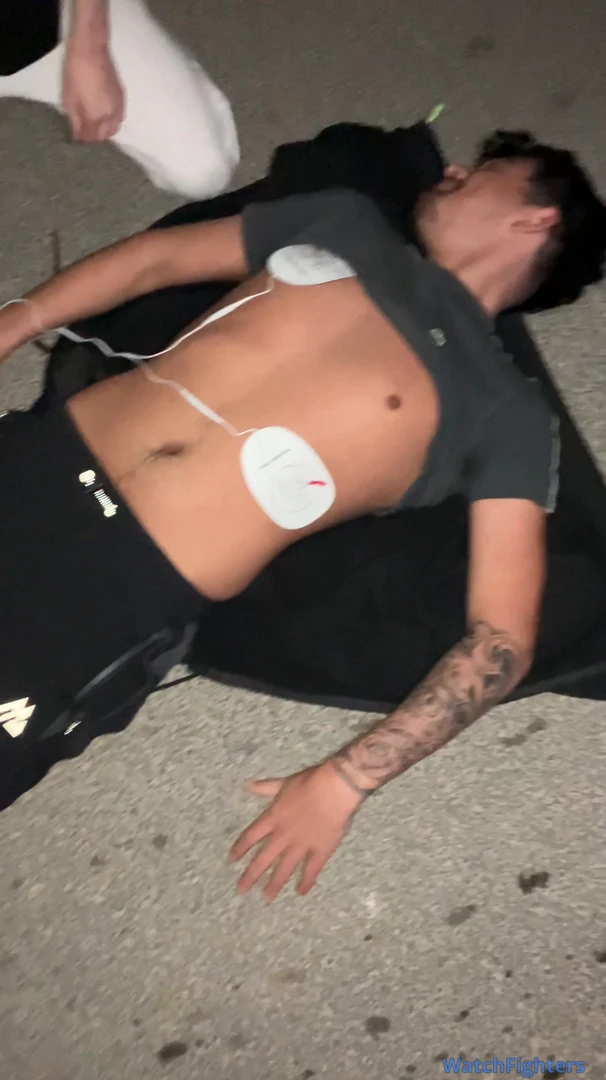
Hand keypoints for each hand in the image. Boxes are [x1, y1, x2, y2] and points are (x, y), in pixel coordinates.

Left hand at [62, 44, 124, 141]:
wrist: (91, 50)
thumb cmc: (75, 73)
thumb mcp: (68, 99)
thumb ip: (75, 122)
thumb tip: (77, 138)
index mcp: (96, 118)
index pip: (92, 140)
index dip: (84, 143)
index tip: (77, 143)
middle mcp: (111, 116)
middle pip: (105, 136)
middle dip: (96, 138)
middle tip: (85, 134)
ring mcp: (119, 107)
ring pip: (115, 128)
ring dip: (105, 130)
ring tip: (95, 125)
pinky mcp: (122, 98)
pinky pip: (119, 117)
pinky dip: (112, 121)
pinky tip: (104, 115)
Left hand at [229, 760, 364, 901]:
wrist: (334, 789)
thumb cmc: (308, 782)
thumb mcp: (283, 783)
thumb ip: (265, 788)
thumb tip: (246, 785)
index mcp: (273, 818)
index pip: (250, 836)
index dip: (240, 849)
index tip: (231, 860)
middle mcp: (283, 836)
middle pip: (263, 859)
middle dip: (251, 875)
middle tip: (242, 889)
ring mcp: (301, 845)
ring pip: (284, 869)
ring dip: (274, 884)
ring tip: (266, 898)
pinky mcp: (320, 851)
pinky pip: (311, 870)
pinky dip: (306, 882)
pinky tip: (301, 892)